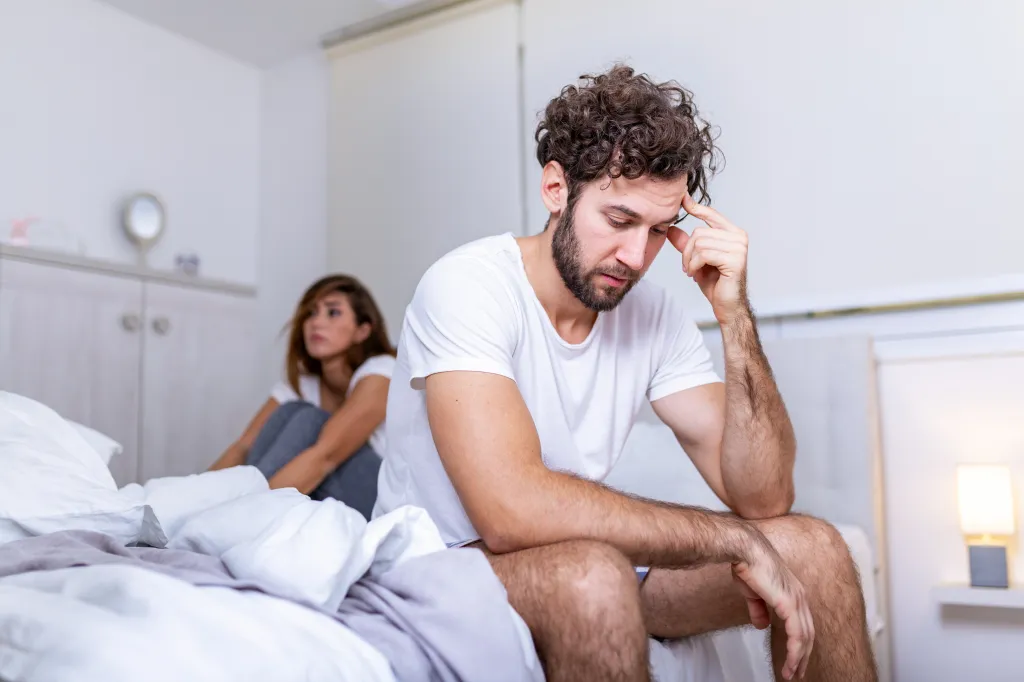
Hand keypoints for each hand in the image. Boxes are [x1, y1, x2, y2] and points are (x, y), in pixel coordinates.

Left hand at [667, 194, 749, 323]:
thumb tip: (671, 228)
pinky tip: (695, 274)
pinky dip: (693, 265)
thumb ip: (686, 243)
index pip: (711, 214)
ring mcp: (739, 247)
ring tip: (691, 271)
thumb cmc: (715, 283)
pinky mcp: (735, 260)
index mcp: (732, 233)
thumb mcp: (696, 259)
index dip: (696, 207)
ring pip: (700, 243)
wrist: (727, 306)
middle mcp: (739, 237)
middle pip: (699, 232)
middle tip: (687, 266)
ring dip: (689, 260)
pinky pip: (704, 254)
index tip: (682, 198)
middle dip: (686, 251)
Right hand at [732, 537, 814, 679]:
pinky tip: (792, 665)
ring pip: (805, 638)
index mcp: (792, 592)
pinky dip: (796, 653)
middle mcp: (799, 597)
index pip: (802, 623)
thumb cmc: (747, 563)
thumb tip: (761, 625)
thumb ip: (758, 609)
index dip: (799, 642)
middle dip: (803, 656)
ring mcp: (797, 601)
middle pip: (808, 633)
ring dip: (799, 659)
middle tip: (797, 673)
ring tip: (792, 675)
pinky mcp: (790, 604)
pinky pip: (797, 636)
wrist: (744, 549)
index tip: (795, 658)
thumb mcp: (752, 592)